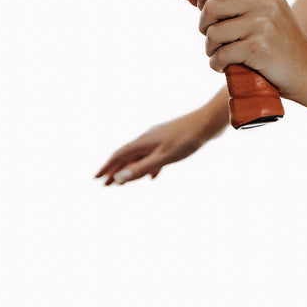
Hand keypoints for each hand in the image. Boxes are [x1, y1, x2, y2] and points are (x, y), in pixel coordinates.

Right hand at [93, 107, 220, 185]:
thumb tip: (119, 179)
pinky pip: (153, 155)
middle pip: (127, 156)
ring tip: (124, 182)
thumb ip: (141, 168)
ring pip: (140, 156)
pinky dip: (148, 166)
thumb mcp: (163, 157)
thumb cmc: (187, 139)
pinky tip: (152, 176)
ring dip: (131, 169)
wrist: (209, 122)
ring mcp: (159, 138)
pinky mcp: (170, 140)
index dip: (107, 167)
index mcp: (143, 142)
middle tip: (106, 185)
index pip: (119, 155)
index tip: (96, 179)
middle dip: (115, 171)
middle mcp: (147, 138)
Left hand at [187, 0, 306, 99]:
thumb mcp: (261, 11)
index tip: (207, 10)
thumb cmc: (280, 40)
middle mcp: (265, 1)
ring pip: (212, 32)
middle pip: (210, 7)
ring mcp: (264, 24)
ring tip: (222, 53)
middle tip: (215, 37)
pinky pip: (221, 54)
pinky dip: (217, 63)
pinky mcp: (260, 48)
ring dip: (210, 48)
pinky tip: (225, 65)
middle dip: (204, 26)